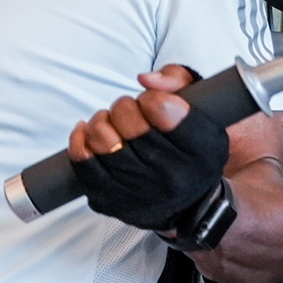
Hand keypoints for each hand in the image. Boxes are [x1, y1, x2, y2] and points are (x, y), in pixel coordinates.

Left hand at [67, 65, 229, 231]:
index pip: (161, 108)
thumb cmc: (187, 147)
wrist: (185, 204)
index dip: (150, 98)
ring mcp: (139, 192)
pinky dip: (80, 138)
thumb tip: (145, 79)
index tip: (151, 103)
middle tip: (129, 111)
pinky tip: (88, 132)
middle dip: (124, 107)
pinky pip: (82, 160)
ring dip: (101, 121)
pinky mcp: (110, 200)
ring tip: (110, 122)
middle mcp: (173, 176)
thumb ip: (177, 80)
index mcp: (201, 150)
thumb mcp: (201, 109)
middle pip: (128, 121)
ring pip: (102, 139)